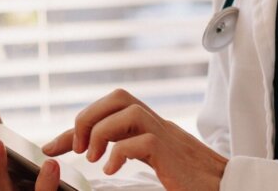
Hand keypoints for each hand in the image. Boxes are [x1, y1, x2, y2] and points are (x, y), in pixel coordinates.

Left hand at [42, 88, 226, 190]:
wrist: (226, 186)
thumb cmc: (190, 178)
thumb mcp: (151, 161)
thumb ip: (127, 150)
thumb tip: (97, 153)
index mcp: (149, 124)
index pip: (109, 109)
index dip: (77, 125)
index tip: (51, 146)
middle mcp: (157, 123)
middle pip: (118, 96)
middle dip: (88, 117)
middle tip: (79, 149)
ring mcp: (166, 135)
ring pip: (127, 111)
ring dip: (101, 132)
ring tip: (94, 158)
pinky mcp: (172, 152)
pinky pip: (142, 141)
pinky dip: (120, 153)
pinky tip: (112, 170)